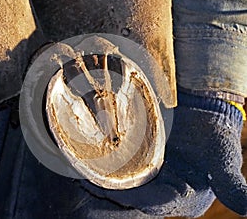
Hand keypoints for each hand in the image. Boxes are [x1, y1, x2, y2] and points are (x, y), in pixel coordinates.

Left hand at [81, 92, 246, 216]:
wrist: (204, 114)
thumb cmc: (215, 136)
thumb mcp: (223, 159)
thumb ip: (231, 182)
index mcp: (185, 197)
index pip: (156, 202)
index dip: (135, 198)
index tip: (111, 191)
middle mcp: (167, 192)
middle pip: (136, 198)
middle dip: (114, 194)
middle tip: (90, 186)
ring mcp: (155, 178)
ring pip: (128, 186)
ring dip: (108, 184)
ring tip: (86, 178)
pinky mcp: (146, 164)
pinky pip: (126, 171)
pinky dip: (112, 171)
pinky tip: (95, 166)